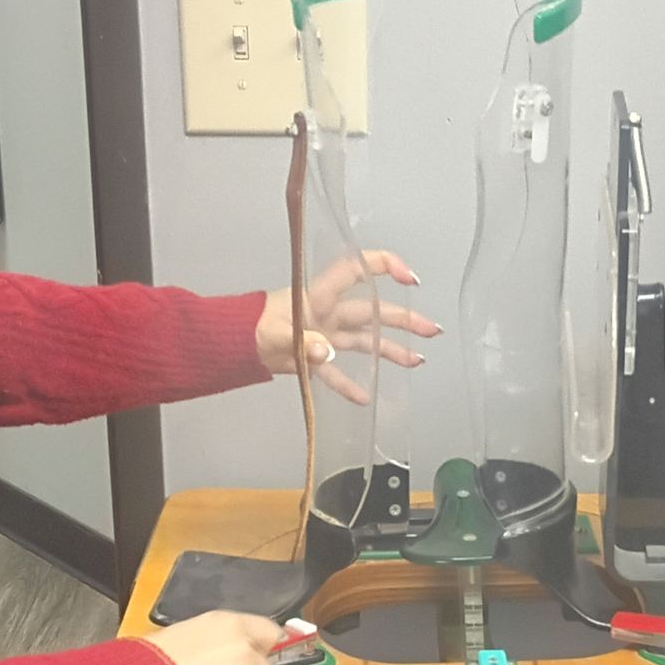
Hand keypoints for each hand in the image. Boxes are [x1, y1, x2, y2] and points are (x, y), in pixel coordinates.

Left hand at [255, 250, 440, 406]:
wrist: (231, 345)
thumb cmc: (253, 327)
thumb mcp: (277, 332)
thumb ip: (304, 342)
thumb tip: (328, 353)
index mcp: (320, 295)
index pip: (356, 270)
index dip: (383, 267)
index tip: (410, 279)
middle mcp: (328, 311)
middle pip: (372, 311)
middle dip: (404, 319)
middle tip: (432, 330)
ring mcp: (324, 334)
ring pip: (364, 340)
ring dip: (389, 350)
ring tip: (418, 360)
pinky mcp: (313, 357)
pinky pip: (337, 372)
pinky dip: (350, 384)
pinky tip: (367, 398)